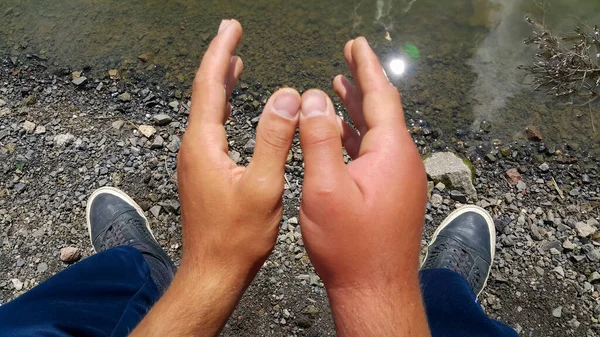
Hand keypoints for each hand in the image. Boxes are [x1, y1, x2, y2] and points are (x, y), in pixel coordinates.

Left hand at [132, 19, 300, 336]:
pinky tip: (232, 109)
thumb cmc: (238, 237)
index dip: (221, 52)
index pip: (210, 85)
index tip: (231, 28)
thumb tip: (286, 96)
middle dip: (219, 61)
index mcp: (204, 144)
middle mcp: (194, 148)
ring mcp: (195, 161)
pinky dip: (222, 109)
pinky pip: (211, 129)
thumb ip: (275, 139)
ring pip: (207, 112)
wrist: (213, 272)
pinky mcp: (202, 173)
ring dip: (220, 85)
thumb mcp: (265, 186)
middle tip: (232, 35)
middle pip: (205, 93)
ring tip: (234, 63)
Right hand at [298, 38, 429, 335]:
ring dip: (357, 110)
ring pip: (377, 133)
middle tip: (348, 57)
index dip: (366, 66)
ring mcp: (400, 179)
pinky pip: (374, 154)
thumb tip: (316, 99)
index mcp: (392, 153)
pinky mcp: (393, 194)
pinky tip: (340, 134)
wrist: (375, 291)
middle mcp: (403, 162)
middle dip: (362, 82)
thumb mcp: (326, 188)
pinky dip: (356, 137)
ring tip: (339, 87)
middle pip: (381, 110)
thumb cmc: (351, 247)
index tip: (357, 44)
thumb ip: (319, 139)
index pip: (381, 96)